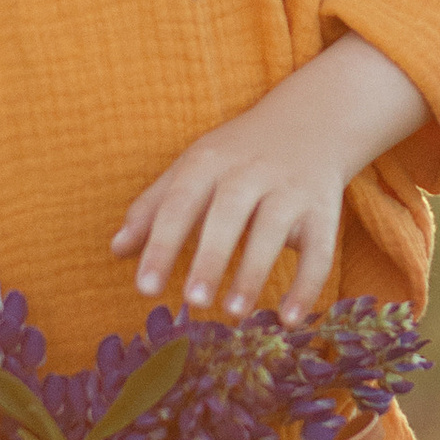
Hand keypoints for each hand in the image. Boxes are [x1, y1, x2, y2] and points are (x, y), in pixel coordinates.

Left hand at [110, 37, 430, 323]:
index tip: (144, 288)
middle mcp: (251, 172)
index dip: (161, 245)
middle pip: (227, 214)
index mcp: (210, 162)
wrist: (312, 120)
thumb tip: (116, 250)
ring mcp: (290, 190)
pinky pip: (318, 251)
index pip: (180, 203)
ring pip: (272, 232)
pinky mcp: (322, 211)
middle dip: (211, 258)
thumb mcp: (194, 167)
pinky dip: (307, 286)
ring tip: (233, 312)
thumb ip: (155, 207)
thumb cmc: (238, 154)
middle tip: (193, 301)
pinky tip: (289, 320)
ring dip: (253, 274)